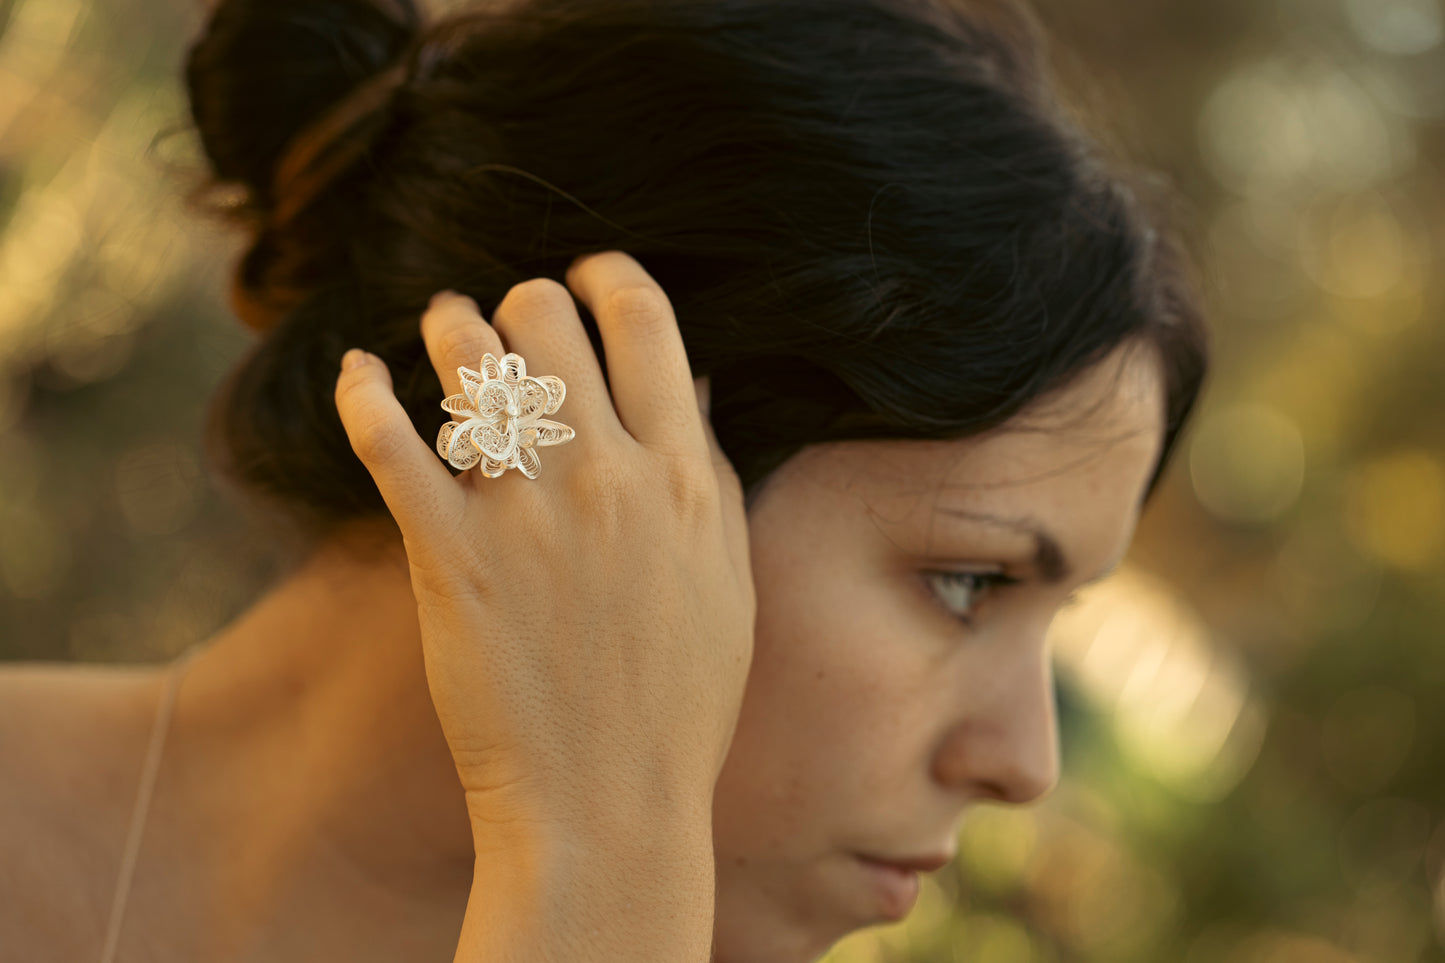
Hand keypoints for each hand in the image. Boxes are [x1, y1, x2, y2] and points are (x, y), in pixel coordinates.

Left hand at [332, 251, 754, 843]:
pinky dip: (362, 392)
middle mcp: (606, 477)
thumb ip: (704, 469)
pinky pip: (387, 441)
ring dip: (450, 326)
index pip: (643, 319)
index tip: (585, 277)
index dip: (606, 275)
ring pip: (469, 356)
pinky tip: (359, 372)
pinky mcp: (447, 557)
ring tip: (442, 330)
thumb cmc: (678, 697)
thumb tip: (684, 377)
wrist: (608, 802)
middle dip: (524, 304)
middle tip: (510, 327)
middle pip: (546, 317)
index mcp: (681, 477)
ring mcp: (524, 514)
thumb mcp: (726, 576)